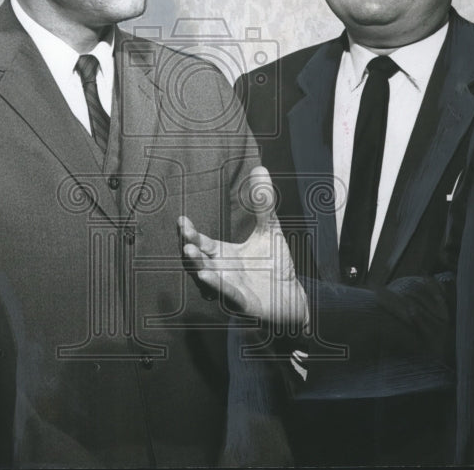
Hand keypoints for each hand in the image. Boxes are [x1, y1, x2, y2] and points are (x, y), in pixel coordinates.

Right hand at [178, 166, 308, 330]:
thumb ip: (262, 203)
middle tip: (184, 235)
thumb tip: (261, 169)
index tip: (181, 220)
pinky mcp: (243, 304)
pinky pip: (227, 295)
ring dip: (198, 265)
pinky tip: (209, 276)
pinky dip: (218, 286)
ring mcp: (230, 289)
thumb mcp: (269, 229)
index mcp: (223, 254)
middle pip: (199, 260)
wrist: (291, 296)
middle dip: (190, 248)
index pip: (202, 243)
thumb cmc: (275, 264)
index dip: (191, 233)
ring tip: (189, 250)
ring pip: (208, 277)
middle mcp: (221, 271)